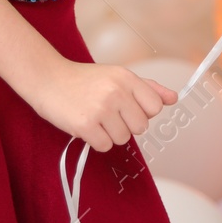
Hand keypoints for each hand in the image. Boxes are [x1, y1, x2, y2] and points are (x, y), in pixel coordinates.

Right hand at [24, 58, 177, 152]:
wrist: (48, 79)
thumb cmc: (84, 80)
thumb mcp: (116, 76)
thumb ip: (147, 88)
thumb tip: (174, 98)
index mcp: (126, 77)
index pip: (155, 107)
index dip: (142, 112)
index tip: (127, 108)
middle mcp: (116, 91)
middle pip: (141, 127)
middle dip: (125, 125)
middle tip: (108, 114)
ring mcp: (101, 108)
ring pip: (122, 139)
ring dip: (109, 134)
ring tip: (95, 117)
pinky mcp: (86, 125)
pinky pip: (105, 146)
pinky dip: (96, 141)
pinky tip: (86, 125)